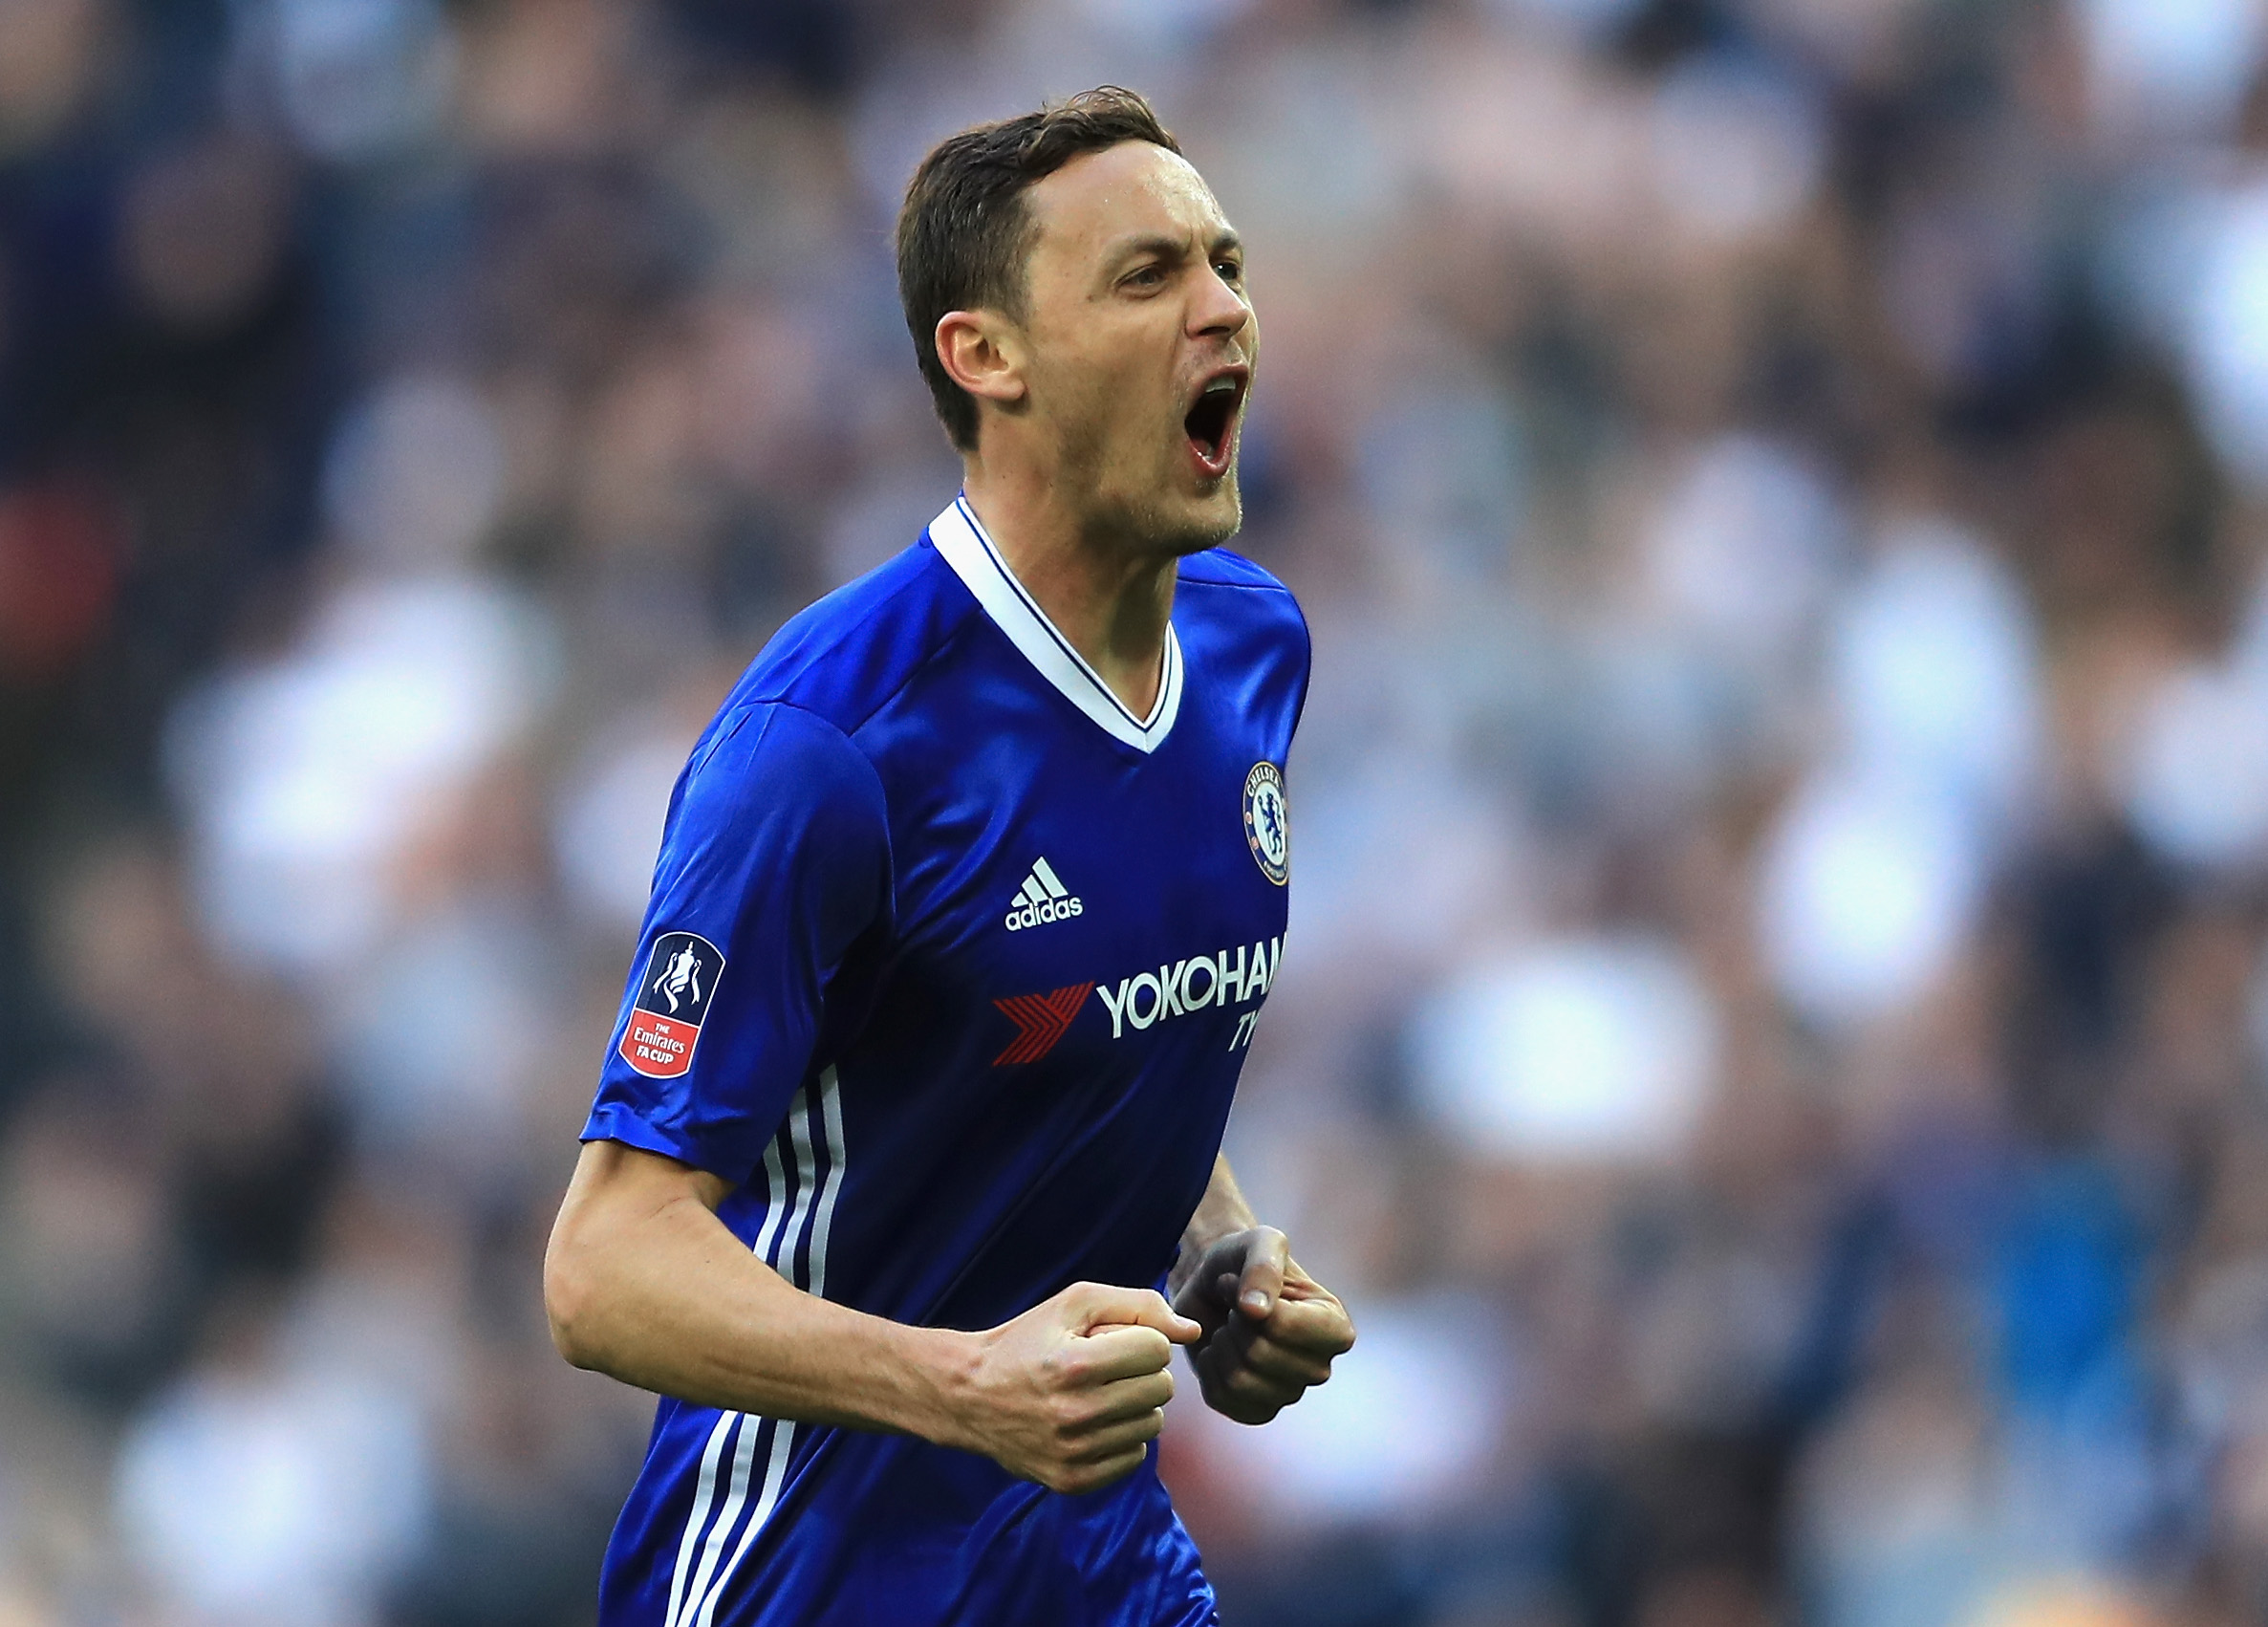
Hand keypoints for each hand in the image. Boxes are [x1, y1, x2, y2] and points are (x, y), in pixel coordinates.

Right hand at [947, 1282, 1201, 1494]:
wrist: (970, 1395)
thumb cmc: (1028, 1341)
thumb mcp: (1075, 1304)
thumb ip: (1139, 1305)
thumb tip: (1192, 1330)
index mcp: (1076, 1365)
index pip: (1158, 1350)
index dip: (1141, 1339)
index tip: (1112, 1341)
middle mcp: (1076, 1413)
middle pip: (1162, 1388)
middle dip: (1142, 1370)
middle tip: (1108, 1368)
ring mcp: (1074, 1453)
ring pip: (1153, 1424)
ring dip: (1135, 1405)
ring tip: (1100, 1394)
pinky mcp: (1072, 1481)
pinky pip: (1134, 1457)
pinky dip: (1122, 1437)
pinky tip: (1093, 1423)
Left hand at [1170, 1227, 1353, 1425]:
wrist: (1213, 1286)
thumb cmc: (1243, 1261)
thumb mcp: (1258, 1242)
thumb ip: (1263, 1265)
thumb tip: (1256, 1311)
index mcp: (1335, 1327)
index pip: (1285, 1327)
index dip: (1250, 1302)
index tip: (1243, 1285)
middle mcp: (1319, 1366)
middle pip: (1259, 1355)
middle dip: (1233, 1324)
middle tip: (1233, 1306)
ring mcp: (1289, 1393)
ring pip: (1239, 1381)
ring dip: (1220, 1346)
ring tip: (1227, 1327)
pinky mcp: (1257, 1410)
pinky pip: (1222, 1399)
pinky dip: (1209, 1371)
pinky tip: (1218, 1351)